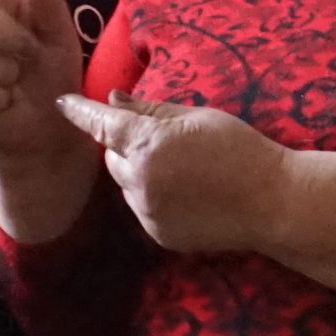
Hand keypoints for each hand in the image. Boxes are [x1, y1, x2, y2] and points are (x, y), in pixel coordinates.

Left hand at [55, 90, 284, 254]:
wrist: (272, 202)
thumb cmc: (240, 149)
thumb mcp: (197, 117)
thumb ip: (150, 110)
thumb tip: (114, 100)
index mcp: (147, 145)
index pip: (100, 124)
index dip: (79, 111)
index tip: (62, 102)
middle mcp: (139, 181)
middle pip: (112, 157)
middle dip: (126, 145)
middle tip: (163, 139)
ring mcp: (148, 212)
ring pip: (126, 185)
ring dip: (138, 172)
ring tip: (182, 168)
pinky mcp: (159, 235)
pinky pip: (143, 208)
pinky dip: (153, 196)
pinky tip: (188, 192)